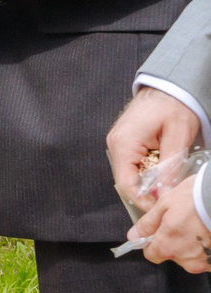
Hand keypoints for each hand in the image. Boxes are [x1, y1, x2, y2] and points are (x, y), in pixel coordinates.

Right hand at [108, 87, 201, 210]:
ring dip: (147, 182)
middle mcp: (114, 144)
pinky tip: (162, 171)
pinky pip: (132, 165)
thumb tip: (163, 194)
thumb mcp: (177, 139)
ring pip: (129, 174)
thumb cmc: (174, 106)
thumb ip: (169, 168)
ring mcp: (117, 143)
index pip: (126, 184)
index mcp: (123, 144)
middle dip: (146, 192)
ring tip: (168, 184)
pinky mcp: (124, 142)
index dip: (143, 200)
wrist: (170, 86)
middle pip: (126, 181)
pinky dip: (146, 172)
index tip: (161, 206)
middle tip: (168, 197)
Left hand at [128, 174, 210, 271]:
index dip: (152, 243)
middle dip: (176, 242)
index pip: (152, 255)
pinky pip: (209, 258)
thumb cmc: (196, 198)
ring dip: (194, 246)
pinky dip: (208, 248)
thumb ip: (148, 224)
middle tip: (185, 223)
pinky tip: (210, 233)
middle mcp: (187, 261)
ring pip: (193, 257)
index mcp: (168, 247)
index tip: (159, 232)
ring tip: (200, 226)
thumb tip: (133, 236)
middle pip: (174, 255)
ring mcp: (206, 263)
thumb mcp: (165, 205)